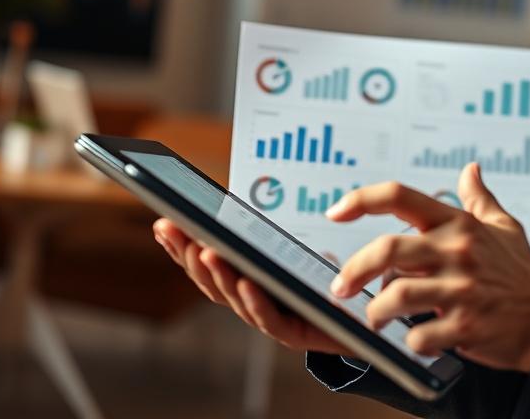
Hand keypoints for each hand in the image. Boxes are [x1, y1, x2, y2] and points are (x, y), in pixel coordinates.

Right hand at [152, 218, 352, 355]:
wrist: (367, 319)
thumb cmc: (326, 279)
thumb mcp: (295, 248)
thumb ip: (269, 235)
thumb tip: (242, 197)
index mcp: (246, 281)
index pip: (206, 264)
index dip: (182, 247)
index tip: (163, 222)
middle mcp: (251, 301)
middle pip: (211, 281)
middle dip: (189, 255)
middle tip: (173, 229)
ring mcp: (268, 319)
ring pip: (234, 299)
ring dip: (218, 274)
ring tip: (206, 250)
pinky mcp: (293, 333)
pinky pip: (269, 319)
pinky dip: (255, 300)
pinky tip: (247, 281)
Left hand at [327, 163, 529, 372]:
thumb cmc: (521, 273)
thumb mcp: (505, 227)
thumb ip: (480, 198)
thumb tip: (471, 169)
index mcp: (458, 224)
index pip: (400, 196)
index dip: (361, 199)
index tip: (336, 210)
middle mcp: (456, 252)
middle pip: (388, 250)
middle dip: (355, 270)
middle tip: (340, 286)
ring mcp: (460, 290)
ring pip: (396, 296)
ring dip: (376, 311)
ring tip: (375, 317)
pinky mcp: (465, 326)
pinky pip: (419, 336)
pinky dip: (409, 342)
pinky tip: (414, 340)